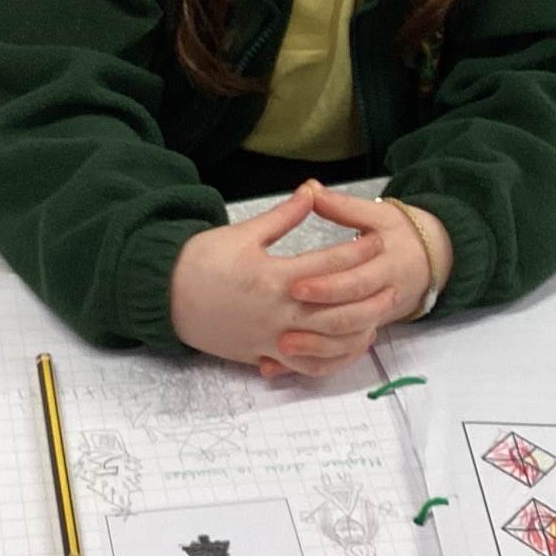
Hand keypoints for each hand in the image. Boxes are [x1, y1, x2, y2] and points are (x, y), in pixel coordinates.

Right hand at [170, 185, 391, 373]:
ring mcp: (270, 338)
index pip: (328, 265)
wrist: (164, 297)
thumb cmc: (200, 261)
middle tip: (391, 282)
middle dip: (367, 295)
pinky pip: (302, 365)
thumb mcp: (242, 233)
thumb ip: (283, 216)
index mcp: (273, 277)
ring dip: (356, 332)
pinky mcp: (262, 354)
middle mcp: (277, 312)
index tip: (377, 240)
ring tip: (376, 318)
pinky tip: (346, 349)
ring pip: (325, 343)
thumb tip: (312, 190)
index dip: (356, 251)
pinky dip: (329, 360)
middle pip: (336, 307)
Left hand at [259, 185, 452, 374]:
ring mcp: (375, 319)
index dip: (325, 285)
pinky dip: (317, 362)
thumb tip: (312, 190)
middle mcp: (384, 297)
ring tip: (282, 346)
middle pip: (351, 317)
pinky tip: (288, 364)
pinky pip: (342, 355)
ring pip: (348, 342)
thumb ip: (343, 208)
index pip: (355, 281)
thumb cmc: (400, 235)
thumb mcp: (377, 215)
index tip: (294, 284)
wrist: (431, 261)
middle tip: (281, 325)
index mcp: (387, 266)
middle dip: (316, 321)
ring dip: (316, 348)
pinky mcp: (365, 332)